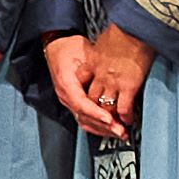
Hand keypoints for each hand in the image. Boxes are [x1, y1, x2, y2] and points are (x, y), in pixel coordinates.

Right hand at [45, 24, 148, 141]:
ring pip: (84, 122)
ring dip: (103, 130)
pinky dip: (98, 126)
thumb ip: (96, 67)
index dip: (96, 114)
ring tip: (119, 133)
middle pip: (84, 118)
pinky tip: (110, 128)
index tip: (110, 119)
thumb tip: (113, 78)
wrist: (56, 46)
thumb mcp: (84, 53)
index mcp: (66, 84)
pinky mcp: (74, 103)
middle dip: (104, 127)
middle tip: (121, 131)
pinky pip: (85, 119)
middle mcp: (66, 96)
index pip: (81, 105)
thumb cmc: (69, 48)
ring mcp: (68, 101)